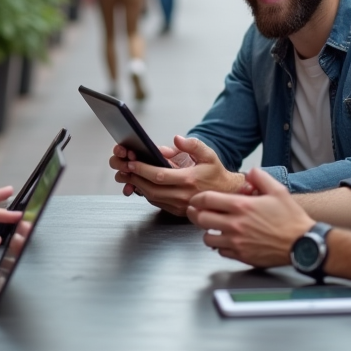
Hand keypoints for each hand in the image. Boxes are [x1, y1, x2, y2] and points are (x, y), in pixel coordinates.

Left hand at [108, 135, 243, 216]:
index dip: (143, 169)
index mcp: (189, 180)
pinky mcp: (178, 212)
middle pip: (151, 188)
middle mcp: (183, 195)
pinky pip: (157, 203)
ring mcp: (180, 206)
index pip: (159, 175)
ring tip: (128, 175)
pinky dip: (146, 194)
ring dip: (138, 186)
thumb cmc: (216, 173)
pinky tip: (141, 184)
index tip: (131, 162)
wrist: (226, 194)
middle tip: (124, 168)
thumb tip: (177, 139)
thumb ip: (193, 145)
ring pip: (152, 197)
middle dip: (135, 178)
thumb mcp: (208, 154)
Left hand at [186, 168, 314, 267]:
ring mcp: (237, 242)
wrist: (302, 243)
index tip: (197, 199)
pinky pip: (220, 251)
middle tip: (199, 212)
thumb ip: (260, 177)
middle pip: (201, 218)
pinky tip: (227, 240)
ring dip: (208, 231)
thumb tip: (249, 173)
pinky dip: (220, 246)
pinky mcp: (241, 256)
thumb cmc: (291, 219)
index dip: (198, 198)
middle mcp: (236, 224)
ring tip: (214, 227)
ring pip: (207, 238)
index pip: (207, 199)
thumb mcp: (278, 190)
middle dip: (197, 214)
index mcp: (242, 206)